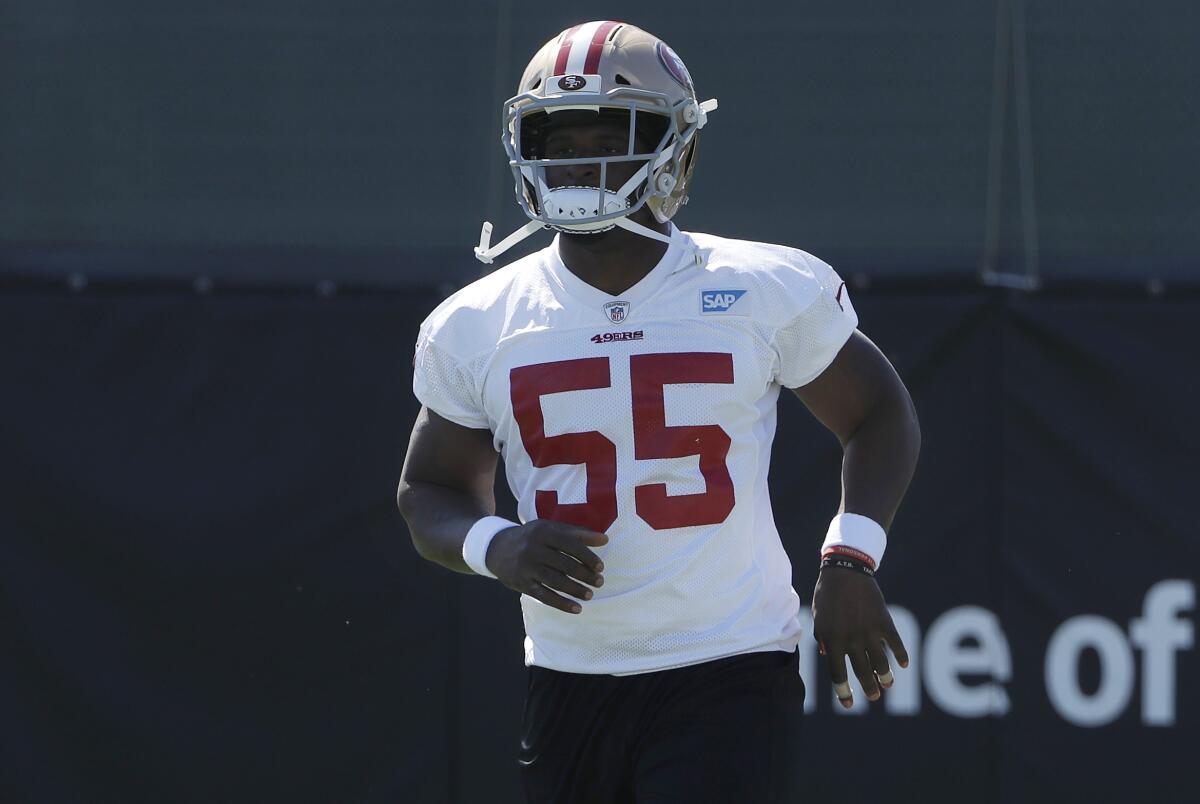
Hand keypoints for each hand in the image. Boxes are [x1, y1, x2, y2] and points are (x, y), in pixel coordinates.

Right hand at [485, 519, 607, 613]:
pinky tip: (576, 608)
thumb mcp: (550, 529)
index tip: (600, 567)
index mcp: (543, 531)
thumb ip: (577, 533)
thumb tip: (604, 539)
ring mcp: (526, 567)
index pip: (570, 544)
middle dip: (584, 575)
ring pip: (555, 581)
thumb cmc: (532, 537)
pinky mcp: (521, 583)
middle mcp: (533, 548)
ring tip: (590, 595)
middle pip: (564, 564)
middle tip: (599, 582)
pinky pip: (544, 596)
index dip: (587, 556)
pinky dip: (561, 603)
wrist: (496, 548)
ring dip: (575, 590)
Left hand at [811, 564, 908, 707]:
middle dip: (868, 688)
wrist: (845, 570)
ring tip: (887, 685)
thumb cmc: (827, 594)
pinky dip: (901, 655)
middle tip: (873, 698)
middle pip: (861, 672)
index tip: (848, 705)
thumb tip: (826, 657)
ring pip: (880, 663)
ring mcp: (869, 631)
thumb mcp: (819, 618)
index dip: (843, 692)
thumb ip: (823, 638)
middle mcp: (851, 639)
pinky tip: (903, 664)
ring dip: (884, 677)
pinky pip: (896, 643)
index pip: (837, 674)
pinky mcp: (884, 621)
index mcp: (832, 639)